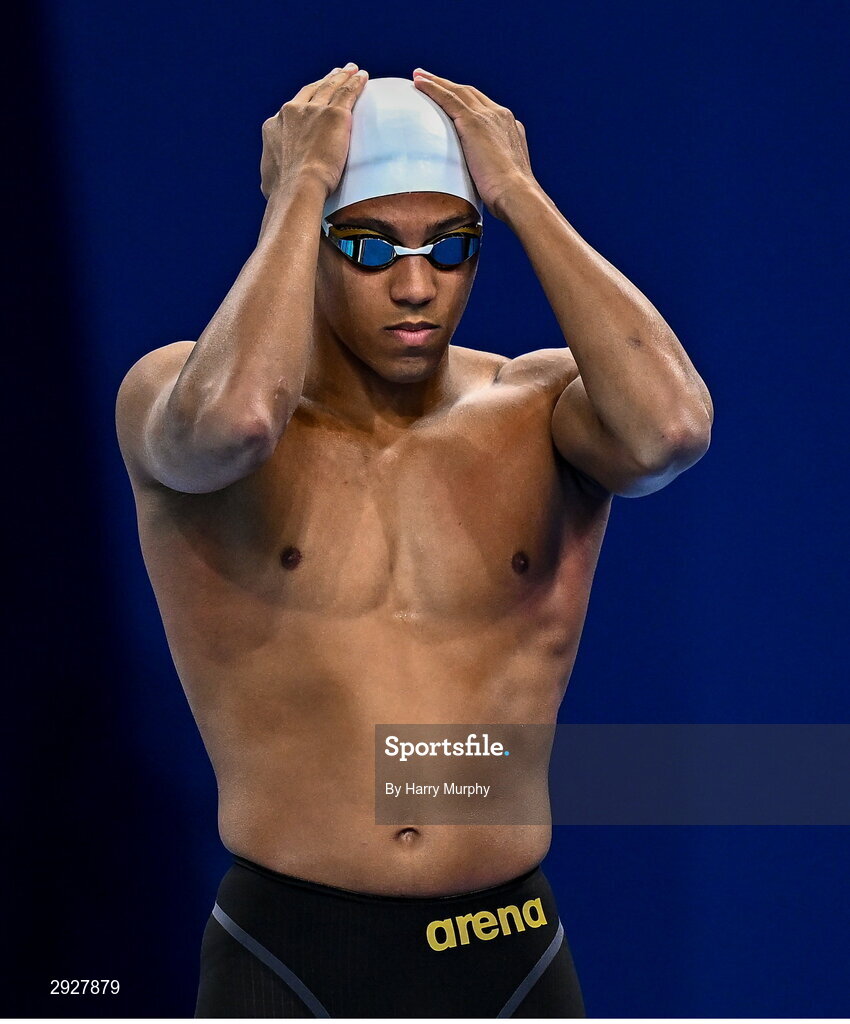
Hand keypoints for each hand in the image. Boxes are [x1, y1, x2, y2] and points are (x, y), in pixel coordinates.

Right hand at [260, 64, 367, 200]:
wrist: (299, 188)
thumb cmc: (285, 193)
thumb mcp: (270, 180)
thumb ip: (273, 173)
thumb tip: (271, 182)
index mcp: (275, 126)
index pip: (292, 109)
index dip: (304, 102)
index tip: (311, 100)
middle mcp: (291, 112)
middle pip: (312, 91)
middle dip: (325, 81)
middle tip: (336, 74)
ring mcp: (313, 111)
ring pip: (330, 87)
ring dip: (342, 76)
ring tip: (352, 70)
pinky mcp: (334, 115)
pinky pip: (347, 93)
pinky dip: (355, 83)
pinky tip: (363, 77)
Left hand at [412, 69, 536, 219]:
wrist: (517, 195)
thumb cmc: (509, 199)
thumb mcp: (501, 179)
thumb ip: (489, 173)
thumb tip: (478, 186)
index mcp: (510, 128)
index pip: (484, 108)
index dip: (466, 101)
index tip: (453, 98)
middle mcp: (501, 116)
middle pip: (470, 94)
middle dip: (450, 86)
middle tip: (429, 79)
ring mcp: (488, 116)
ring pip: (458, 92)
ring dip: (437, 82)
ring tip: (418, 77)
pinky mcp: (474, 122)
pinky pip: (448, 98)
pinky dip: (433, 88)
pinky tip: (418, 83)